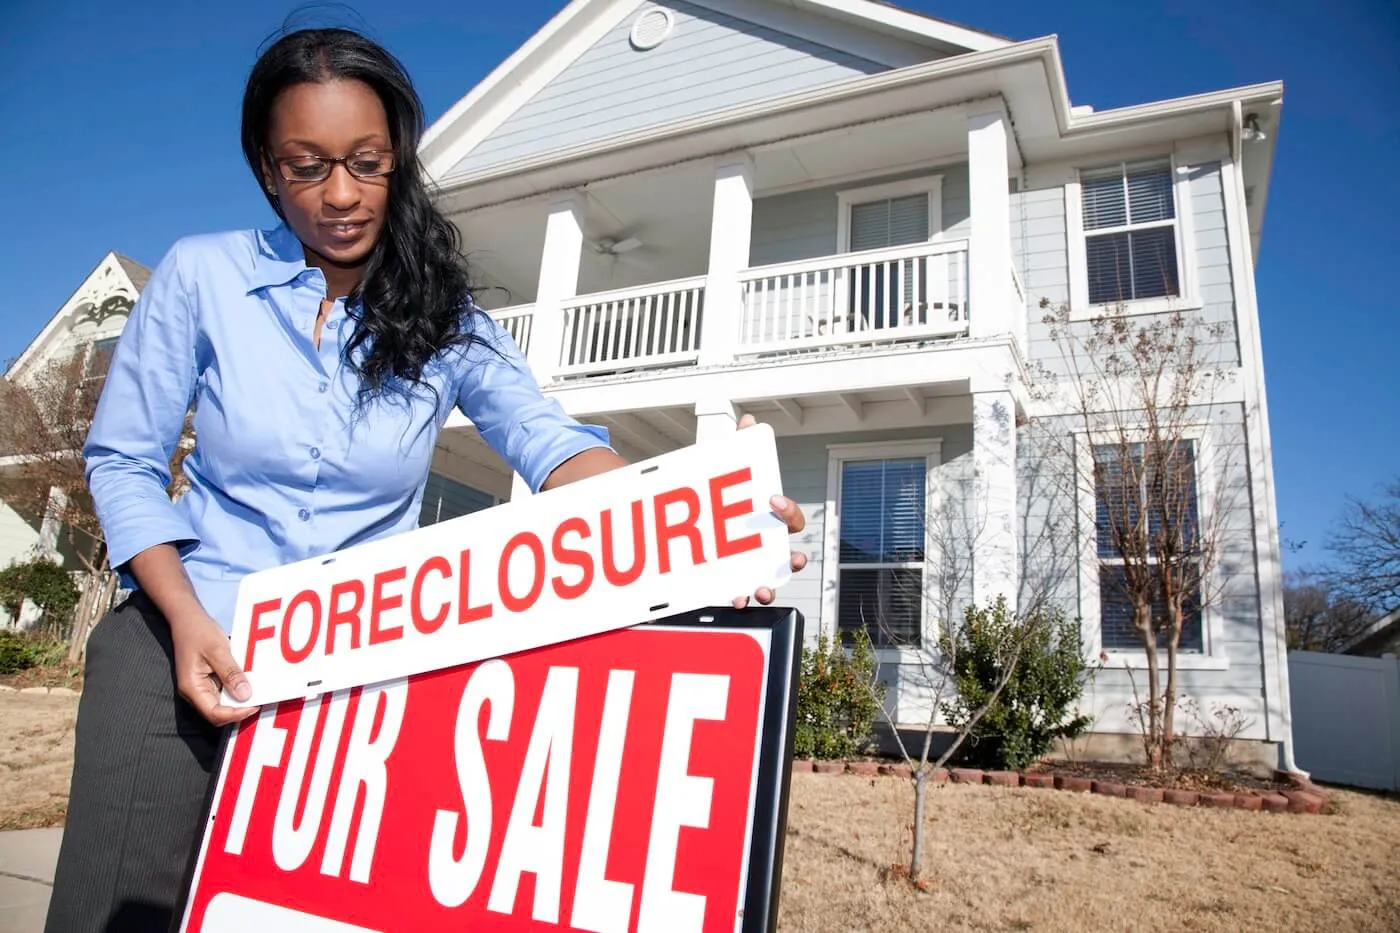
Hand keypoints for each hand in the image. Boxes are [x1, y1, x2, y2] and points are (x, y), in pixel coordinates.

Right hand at [171, 614, 259, 725]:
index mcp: (192, 687)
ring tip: (257, 693)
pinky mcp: (207, 680)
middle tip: (259, 700)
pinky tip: (248, 683)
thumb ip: (231, 673)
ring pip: (221, 704)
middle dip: (238, 710)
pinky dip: (235, 690)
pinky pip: (222, 692)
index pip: (214, 713)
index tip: (255, 706)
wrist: (187, 619)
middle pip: (217, 713)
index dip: (235, 714)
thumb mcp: (218, 650)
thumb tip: (245, 695)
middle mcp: (194, 691)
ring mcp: (200, 687)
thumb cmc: (198, 631)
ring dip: (238, 701)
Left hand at [733, 413, 807, 607]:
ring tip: (761, 589)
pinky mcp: (731, 579)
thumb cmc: (714, 495)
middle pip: (788, 557)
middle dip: (792, 560)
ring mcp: (750, 565)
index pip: (790, 519)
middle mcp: (764, 546)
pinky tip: (735, 598)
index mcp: (767, 521)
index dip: (787, 509)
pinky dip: (740, 597)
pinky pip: (741, 593)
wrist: (683, 518)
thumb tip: (749, 422)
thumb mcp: (721, 470)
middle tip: (790, 560)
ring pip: (770, 581)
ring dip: (770, 588)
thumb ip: (734, 445)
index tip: (771, 501)